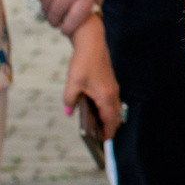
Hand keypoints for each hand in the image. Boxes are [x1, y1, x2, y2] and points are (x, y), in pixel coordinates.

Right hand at [37, 0, 108, 35]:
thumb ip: (94, 0)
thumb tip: (87, 17)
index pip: (74, 19)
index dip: (68, 28)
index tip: (65, 30)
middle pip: (56, 14)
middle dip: (55, 22)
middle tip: (56, 23)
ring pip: (46, 4)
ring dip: (47, 11)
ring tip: (51, 12)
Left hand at [62, 15, 120, 132]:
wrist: (92, 42)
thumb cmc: (83, 62)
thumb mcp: (72, 82)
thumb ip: (70, 99)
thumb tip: (69, 112)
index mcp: (105, 97)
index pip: (109, 120)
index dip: (107, 132)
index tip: (104, 142)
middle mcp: (112, 93)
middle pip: (115, 116)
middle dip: (109, 127)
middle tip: (100, 137)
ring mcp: (113, 87)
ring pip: (114, 108)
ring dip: (108, 118)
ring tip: (98, 126)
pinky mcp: (110, 82)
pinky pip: (112, 101)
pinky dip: (107, 109)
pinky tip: (97, 110)